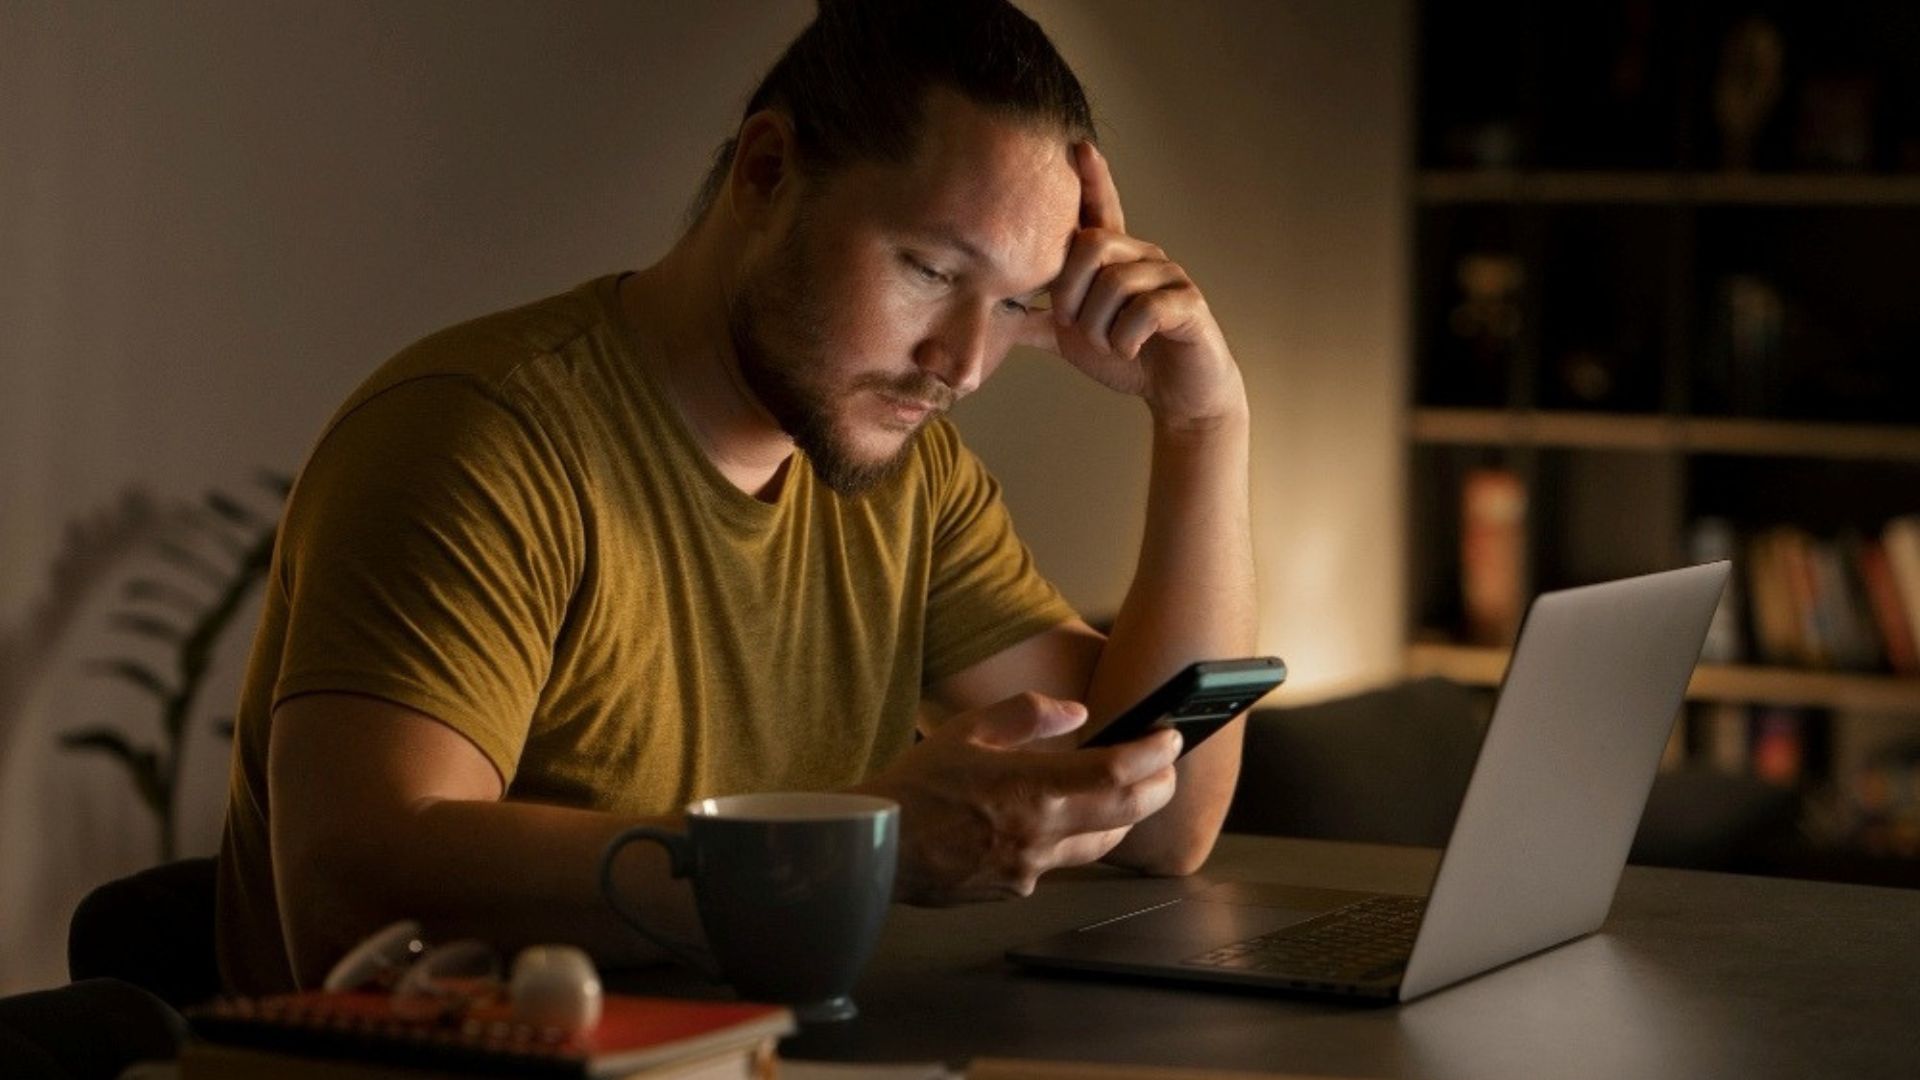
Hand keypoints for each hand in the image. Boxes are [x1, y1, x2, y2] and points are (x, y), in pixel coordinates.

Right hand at [853, 692, 1181, 903]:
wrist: (875, 846)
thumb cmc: (914, 786)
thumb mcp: (967, 730)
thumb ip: (1028, 714)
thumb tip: (1076, 713)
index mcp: (1030, 788)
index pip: (1118, 772)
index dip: (1154, 753)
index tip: (1170, 737)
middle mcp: (1040, 833)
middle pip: (1128, 814)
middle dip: (1158, 786)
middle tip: (1165, 764)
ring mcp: (1031, 868)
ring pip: (1102, 843)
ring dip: (1123, 815)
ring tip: (1126, 789)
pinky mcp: (1018, 889)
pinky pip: (1062, 861)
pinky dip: (1073, 836)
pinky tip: (1059, 818)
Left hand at [1020, 142, 1246, 430]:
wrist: (1177, 393)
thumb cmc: (1130, 356)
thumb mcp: (1074, 339)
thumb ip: (1039, 321)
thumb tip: (992, 315)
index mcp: (1115, 258)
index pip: (1101, 209)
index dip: (1092, 179)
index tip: (1078, 146)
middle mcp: (1143, 256)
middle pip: (1092, 243)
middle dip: (1069, 291)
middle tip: (1070, 323)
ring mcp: (1168, 276)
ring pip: (1115, 283)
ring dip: (1098, 327)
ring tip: (1107, 345)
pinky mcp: (1188, 303)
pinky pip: (1145, 310)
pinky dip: (1125, 340)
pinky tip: (1130, 350)